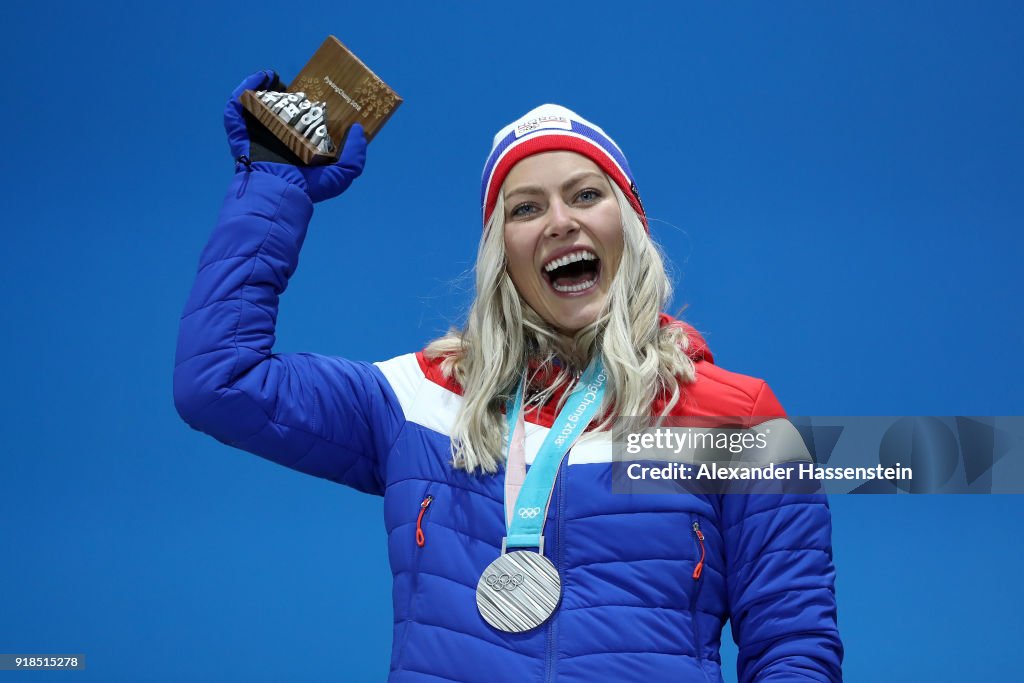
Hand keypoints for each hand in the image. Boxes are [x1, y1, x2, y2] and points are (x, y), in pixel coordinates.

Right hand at [224, 70, 367, 203]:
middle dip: (288, 94)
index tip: (320, 91)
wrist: (279, 193)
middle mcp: (275, 138)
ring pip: (257, 103)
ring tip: (278, 78)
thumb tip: (358, 129)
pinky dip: (246, 87)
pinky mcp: (239, 130)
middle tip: (300, 85)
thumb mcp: (341, 174)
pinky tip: (263, 77)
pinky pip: (237, 104)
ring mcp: (256, 133)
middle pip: (279, 109)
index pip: (301, 121)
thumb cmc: (307, 188)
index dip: (308, 105)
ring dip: (265, 87)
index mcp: (296, 146)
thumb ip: (355, 155)